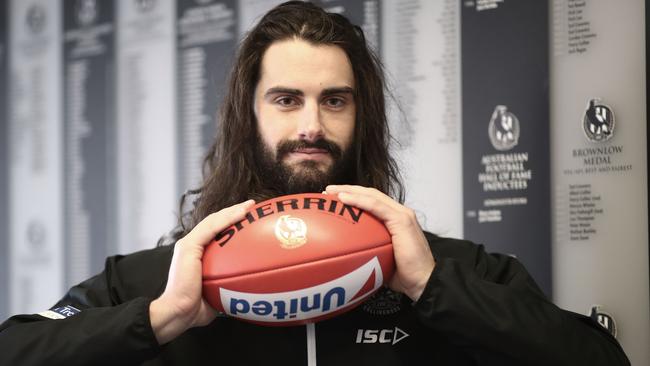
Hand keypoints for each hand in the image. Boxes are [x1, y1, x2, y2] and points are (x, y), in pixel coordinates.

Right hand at [149, 199, 255, 343]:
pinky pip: (211, 228)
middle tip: (252, 207)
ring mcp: (188, 244)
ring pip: (213, 220)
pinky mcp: (188, 246)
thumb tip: (249, 286)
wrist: (178, 313)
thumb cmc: (195, 309)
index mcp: (196, 254)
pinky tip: (241, 214)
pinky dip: (227, 219)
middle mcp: (191, 245)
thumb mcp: (217, 292)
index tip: (249, 218)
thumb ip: (228, 284)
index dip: (230, 222)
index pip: (214, 231)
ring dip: (233, 211)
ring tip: (250, 206)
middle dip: (233, 211)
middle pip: (215, 222)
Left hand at [325, 185, 434, 301]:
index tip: (332, 199)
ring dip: (349, 190)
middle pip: (370, 194)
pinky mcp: (402, 220)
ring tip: (330, 191)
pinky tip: (343, 198)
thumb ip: (367, 252)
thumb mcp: (381, 260)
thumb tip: (345, 258)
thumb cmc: (404, 275)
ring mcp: (402, 214)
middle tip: (327, 192)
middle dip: (347, 189)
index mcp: (395, 220)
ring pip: (372, 195)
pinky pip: (376, 205)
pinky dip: (358, 200)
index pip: (372, 202)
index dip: (353, 197)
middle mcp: (400, 213)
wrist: (423, 282)